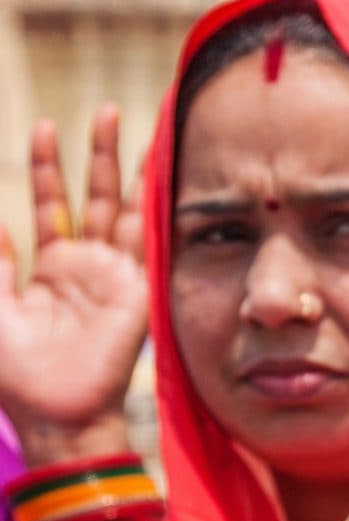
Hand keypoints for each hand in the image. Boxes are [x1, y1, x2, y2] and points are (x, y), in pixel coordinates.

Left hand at [0, 105, 147, 460]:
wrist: (53, 409)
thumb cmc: (13, 370)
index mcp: (51, 269)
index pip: (51, 205)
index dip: (49, 166)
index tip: (45, 126)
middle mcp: (87, 266)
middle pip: (94, 196)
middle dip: (98, 153)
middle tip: (107, 111)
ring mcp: (115, 276)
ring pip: (124, 209)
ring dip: (130, 170)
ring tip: (138, 127)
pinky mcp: (136, 289)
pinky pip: (147, 240)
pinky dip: (155, 207)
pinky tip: (163, 178)